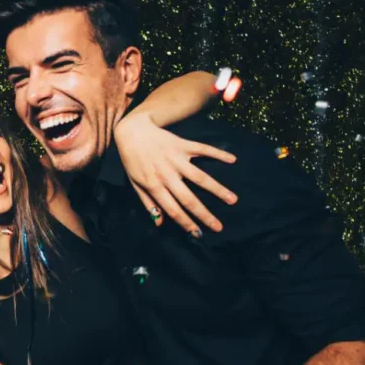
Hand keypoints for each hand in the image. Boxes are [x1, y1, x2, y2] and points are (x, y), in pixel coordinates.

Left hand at [114, 111, 236, 235]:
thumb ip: (148, 203)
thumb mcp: (135, 183)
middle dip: (204, 214)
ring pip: (200, 177)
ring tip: (233, 200)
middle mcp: (166, 174)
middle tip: (220, 226)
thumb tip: (160, 223)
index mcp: (154, 185)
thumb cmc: (132, 160)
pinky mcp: (182, 145)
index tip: (199, 233)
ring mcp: (176, 159)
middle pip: (188, 198)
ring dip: (217, 189)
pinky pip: (202, 149)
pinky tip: (232, 160)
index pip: (172, 209)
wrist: (132, 131)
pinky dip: (218, 154)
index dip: (185, 223)